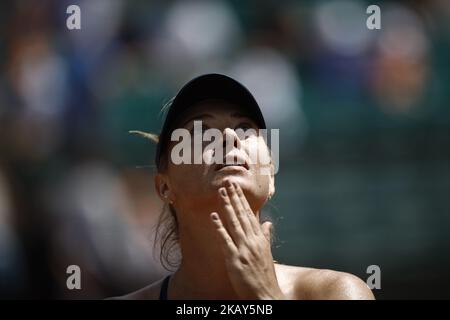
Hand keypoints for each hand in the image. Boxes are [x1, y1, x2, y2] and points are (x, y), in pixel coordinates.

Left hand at [210, 180, 284, 299]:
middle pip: (242, 215)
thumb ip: (266, 236)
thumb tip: (267, 223)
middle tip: (227, 183)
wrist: (267, 294)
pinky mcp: (236, 260)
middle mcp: (253, 241)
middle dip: (234, 198)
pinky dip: (219, 228)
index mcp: (260, 238)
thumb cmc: (266, 275)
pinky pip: (225, 241)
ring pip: (234, 223)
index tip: (236, 187)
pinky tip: (213, 216)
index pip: (250, 214)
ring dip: (227, 207)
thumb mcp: (267, 253)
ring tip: (220, 193)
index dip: (242, 200)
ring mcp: (244, 249)